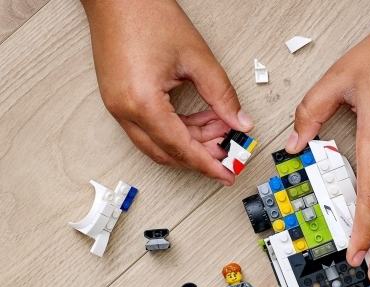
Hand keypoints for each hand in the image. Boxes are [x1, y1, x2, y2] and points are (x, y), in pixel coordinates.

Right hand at [81, 0, 252, 184]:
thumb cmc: (147, 14)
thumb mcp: (197, 58)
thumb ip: (222, 96)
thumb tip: (240, 123)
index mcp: (142, 103)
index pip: (181, 148)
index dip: (208, 165)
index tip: (227, 176)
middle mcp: (124, 110)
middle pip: (168, 152)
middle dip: (202, 155)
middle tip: (230, 150)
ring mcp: (118, 107)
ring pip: (159, 143)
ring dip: (191, 141)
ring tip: (221, 127)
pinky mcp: (119, 99)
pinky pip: (150, 128)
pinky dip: (177, 129)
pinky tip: (200, 118)